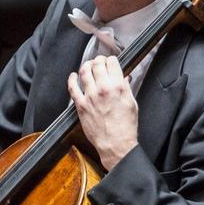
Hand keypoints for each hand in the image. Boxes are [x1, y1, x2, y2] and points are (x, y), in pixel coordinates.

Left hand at [69, 56, 137, 170]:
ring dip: (86, 66)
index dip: (111, 60)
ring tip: (88, 66)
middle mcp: (104, 89)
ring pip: (84, 71)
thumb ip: (126, 88)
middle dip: (98, 60)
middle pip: (97, 64)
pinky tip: (73, 76)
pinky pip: (72, 87)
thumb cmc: (125, 127)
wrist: (116, 144)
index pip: (112, 63)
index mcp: (118, 87)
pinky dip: (71, 79)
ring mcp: (90, 96)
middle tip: (99, 62)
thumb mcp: (132, 104)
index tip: (110, 62)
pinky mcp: (81, 105)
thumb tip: (125, 79)